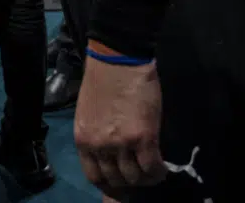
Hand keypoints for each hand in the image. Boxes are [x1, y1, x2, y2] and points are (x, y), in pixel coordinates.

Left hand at [75, 49, 166, 195]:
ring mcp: (120, 143)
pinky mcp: (143, 137)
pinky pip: (152, 168)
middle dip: (129, 181)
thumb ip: (97, 137)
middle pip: (116, 180)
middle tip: (140, 174)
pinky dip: (159, 172)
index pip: (94, 176)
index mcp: (83, 139)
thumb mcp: (89, 115)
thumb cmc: (102, 82)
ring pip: (135, 177)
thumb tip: (111, 157)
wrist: (117, 60)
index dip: (110, 185)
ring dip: (146, 178)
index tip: (121, 183)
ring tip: (152, 169)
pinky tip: (162, 167)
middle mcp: (99, 145)